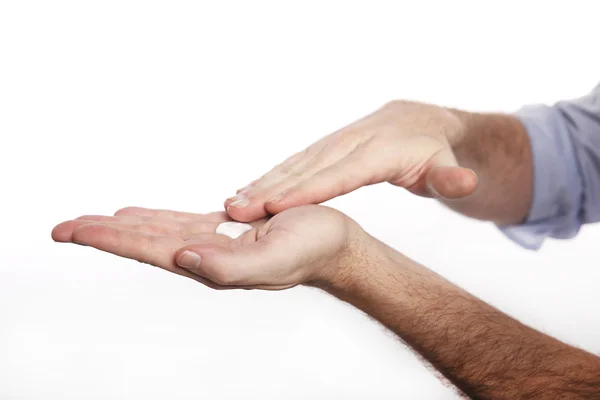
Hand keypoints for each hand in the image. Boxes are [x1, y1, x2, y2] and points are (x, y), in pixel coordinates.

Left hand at [51, 205, 360, 289]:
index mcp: (211, 263)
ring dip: (123, 227)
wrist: (335, 246)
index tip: (73, 230)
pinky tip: (139, 216)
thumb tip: (184, 259)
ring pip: (158, 231)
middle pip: (143, 242)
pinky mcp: (227, 229)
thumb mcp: (275, 259)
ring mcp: (215, 243)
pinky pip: (180, 222)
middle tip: (63, 226)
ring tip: (93, 222)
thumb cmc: (312, 250)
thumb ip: (229, 266)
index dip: (109, 239)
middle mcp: (206, 255)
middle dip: (103, 234)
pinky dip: (154, 218)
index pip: (148, 249)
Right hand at [224, 101, 477, 221]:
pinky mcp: (324, 149)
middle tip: (237, 210)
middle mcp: (349, 144)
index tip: (277, 207)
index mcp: (377, 152)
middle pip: (306, 170)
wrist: (419, 120)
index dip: (308, 191)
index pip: (339, 175)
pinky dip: (269, 177)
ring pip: (293, 165)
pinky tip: (247, 191)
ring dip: (262, 184)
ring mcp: (333, 145)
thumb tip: (466, 182)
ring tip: (232, 203)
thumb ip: (452, 178)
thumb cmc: (432, 148)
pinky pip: (294, 164)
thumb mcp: (447, 164)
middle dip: (271, 191)